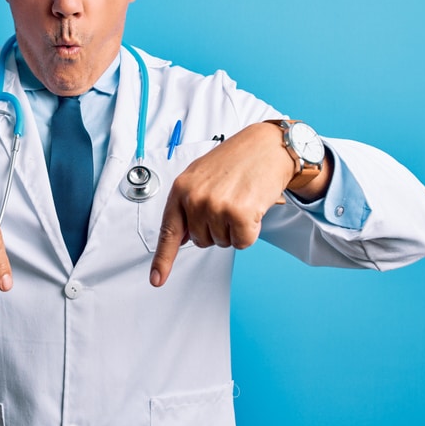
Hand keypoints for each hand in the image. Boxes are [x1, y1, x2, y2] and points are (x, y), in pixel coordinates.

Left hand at [150, 121, 317, 287]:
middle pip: (201, 241)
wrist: (267, 146)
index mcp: (181, 188)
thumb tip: (180, 238)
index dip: (163, 259)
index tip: (157, 280)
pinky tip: (253, 207)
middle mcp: (195, 198)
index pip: (169, 231)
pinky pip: (242, 242)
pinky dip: (251, 230)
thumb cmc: (236, 161)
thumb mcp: (201, 176)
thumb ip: (187, 204)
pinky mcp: (238, 214)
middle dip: (217, 228)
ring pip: (223, 243)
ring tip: (241, 200)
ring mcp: (216, 206)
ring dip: (235, 228)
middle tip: (229, 201)